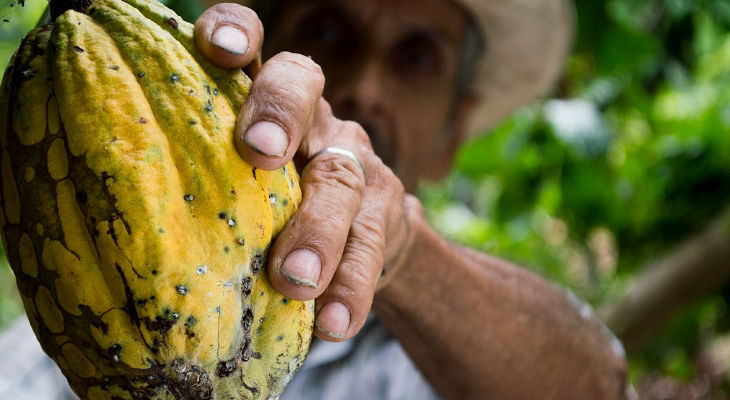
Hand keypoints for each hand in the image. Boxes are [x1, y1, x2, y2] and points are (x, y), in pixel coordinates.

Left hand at [195, 3, 417, 340]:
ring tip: (294, 280)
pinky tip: (333, 322)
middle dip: (280, 113)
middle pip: (302, 88)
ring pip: (340, 179)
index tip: (217, 48)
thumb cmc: (275, 209)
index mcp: (264, 103)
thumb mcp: (239, 185)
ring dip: (317, 229)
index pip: (254, 47)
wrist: (365, 238)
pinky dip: (350, 286)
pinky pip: (371, 246)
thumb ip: (204, 181)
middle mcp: (313, 119)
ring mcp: (353, 162)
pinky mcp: (384, 213)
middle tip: (260, 152)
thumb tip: (112, 220)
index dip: (238, 32)